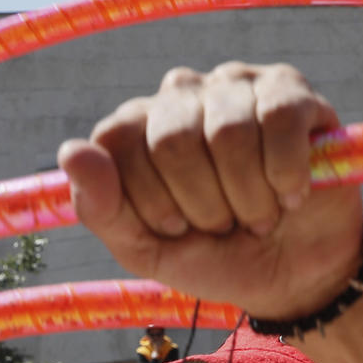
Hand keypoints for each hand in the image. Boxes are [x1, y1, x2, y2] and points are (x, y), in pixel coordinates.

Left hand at [57, 62, 362, 320]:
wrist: (291, 276)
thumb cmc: (213, 256)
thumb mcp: (145, 250)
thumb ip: (100, 208)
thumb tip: (71, 152)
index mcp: (136, 126)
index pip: (116, 142)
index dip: (150, 202)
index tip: (178, 229)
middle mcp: (181, 94)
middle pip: (172, 140)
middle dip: (201, 205)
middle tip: (223, 224)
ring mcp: (235, 86)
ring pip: (229, 133)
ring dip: (248, 199)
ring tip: (259, 215)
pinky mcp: (291, 92)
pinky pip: (280, 121)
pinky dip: (286, 176)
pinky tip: (291, 195)